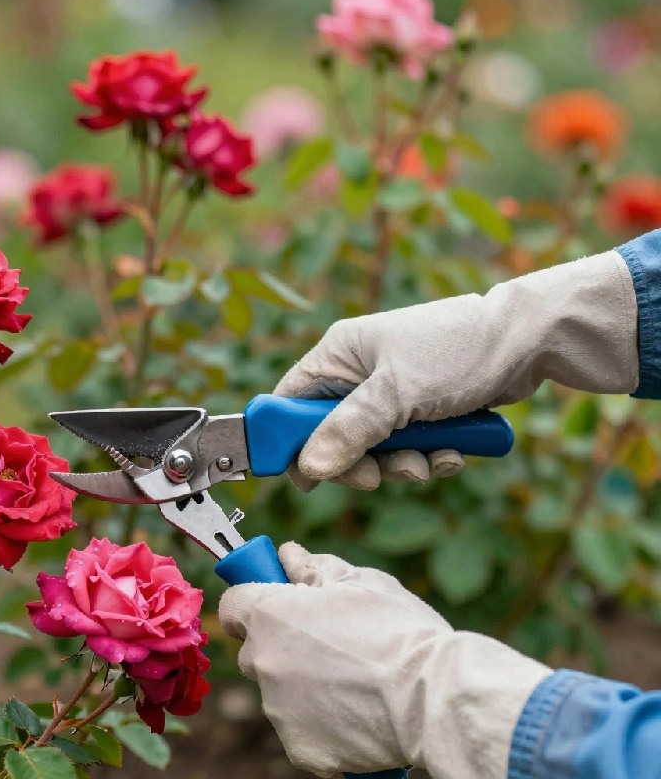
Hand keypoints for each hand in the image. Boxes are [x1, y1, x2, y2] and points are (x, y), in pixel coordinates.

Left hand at [219, 542, 551, 778]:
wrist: (436, 699)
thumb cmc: (400, 632)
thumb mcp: (362, 583)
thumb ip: (315, 568)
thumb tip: (288, 556)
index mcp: (271, 616)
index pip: (234, 604)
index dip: (254, 598)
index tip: (275, 599)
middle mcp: (264, 663)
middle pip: (257, 650)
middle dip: (282, 643)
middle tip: (330, 642)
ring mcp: (279, 710)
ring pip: (280, 692)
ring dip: (304, 685)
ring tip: (356, 681)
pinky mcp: (300, 748)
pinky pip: (303, 729)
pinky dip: (323, 724)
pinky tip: (359, 712)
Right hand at [275, 251, 637, 489]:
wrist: (529, 340)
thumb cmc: (458, 351)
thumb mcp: (397, 394)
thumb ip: (349, 432)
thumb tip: (309, 469)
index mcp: (337, 356)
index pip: (288, 404)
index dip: (289, 443)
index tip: (307, 478)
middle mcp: (357, 374)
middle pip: (330, 437)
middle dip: (359, 462)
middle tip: (377, 475)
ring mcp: (390, 393)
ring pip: (372, 449)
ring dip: (400, 464)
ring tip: (430, 460)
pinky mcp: (420, 409)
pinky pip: (407, 448)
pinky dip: (428, 457)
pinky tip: (454, 452)